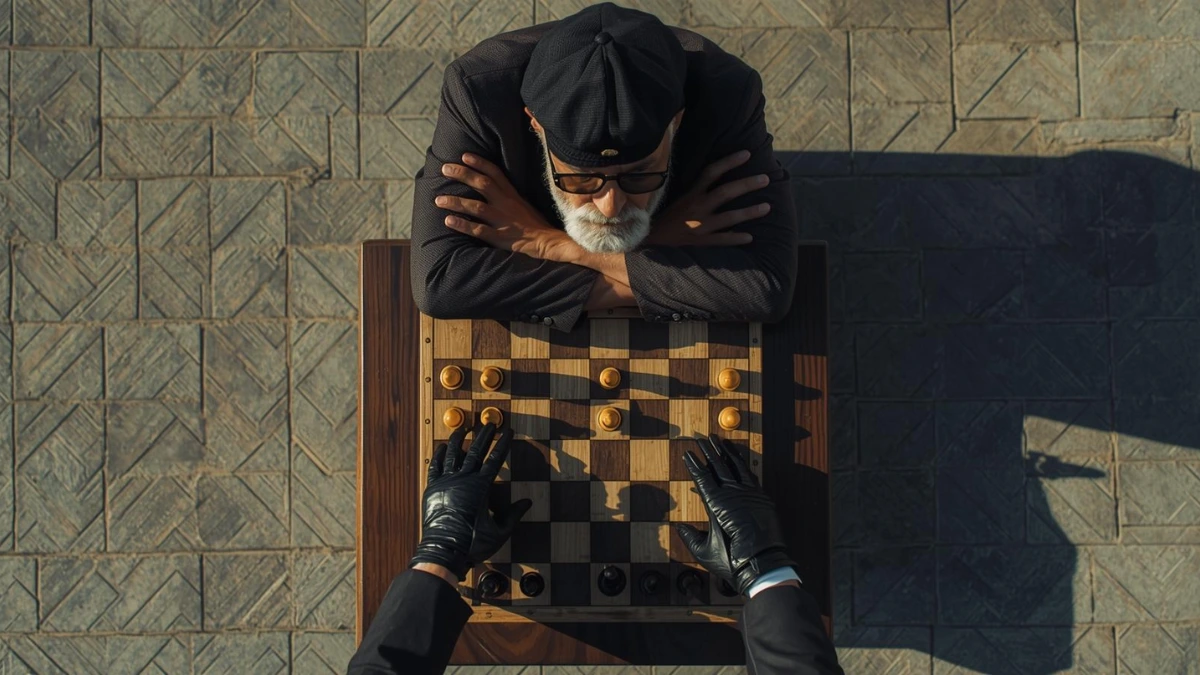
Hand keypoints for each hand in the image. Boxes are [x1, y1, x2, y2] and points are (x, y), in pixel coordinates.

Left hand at [409, 423, 532, 579]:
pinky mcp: (433, 488)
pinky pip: (435, 466)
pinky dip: (439, 454)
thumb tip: (527, 502)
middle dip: (484, 435)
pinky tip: (441, 447)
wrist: (444, 551)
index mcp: (481, 487)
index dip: (503, 444)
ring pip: (453, 453)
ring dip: (459, 439)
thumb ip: (513, 515)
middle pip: (476, 451)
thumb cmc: (472, 544)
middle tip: (490, 423)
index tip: (508, 432)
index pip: (495, 459)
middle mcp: (464, 480)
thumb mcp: (499, 532)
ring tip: (464, 428)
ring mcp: (447, 482)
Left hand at [437, 153, 578, 261]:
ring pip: (476, 207)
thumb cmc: (537, 225)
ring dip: (456, 202)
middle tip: (445, 169)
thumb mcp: (525, 204)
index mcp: (513, 195)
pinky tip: (449, 221)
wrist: (550, 243)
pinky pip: (478, 230)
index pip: (495, 173)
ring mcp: (502, 220)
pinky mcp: (500, 237)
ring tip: (438, 199)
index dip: (479, 163)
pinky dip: (463, 225)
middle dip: (463, 175)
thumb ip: (510, 195)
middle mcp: (506, 204)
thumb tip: (494, 188)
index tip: (464, 156)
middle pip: (482, 184)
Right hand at [645, 150, 771, 246]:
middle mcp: (697, 207)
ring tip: (767, 207)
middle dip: (747, 184)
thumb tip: (719, 175)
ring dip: (749, 212)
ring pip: (729, 217)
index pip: (712, 172)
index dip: (729, 161)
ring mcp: (700, 225)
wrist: (649, 238)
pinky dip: (736, 238)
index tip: (747, 154)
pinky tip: (750, 237)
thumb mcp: (679, 197)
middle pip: (726, 192)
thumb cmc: (666, 216)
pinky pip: (722, 240)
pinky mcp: (700, 241)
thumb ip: (697, 188)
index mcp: (691, 194)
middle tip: (765, 179)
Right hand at [675, 434, 796, 594]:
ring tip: (718, 440)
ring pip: (736, 466)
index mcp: (717, 505)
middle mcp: (733, 495)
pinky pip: (750, 475)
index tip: (688, 453)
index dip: (694, 464)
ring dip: (726, 451)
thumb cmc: (732, 561)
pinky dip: (742, 464)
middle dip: (708, 450)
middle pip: (718, 466)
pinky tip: (738, 458)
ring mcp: (750, 494)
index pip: (702, 478)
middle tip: (700, 438)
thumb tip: (680, 527)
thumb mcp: (704, 552)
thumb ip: (690, 537)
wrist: (763, 565)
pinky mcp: (762, 498)